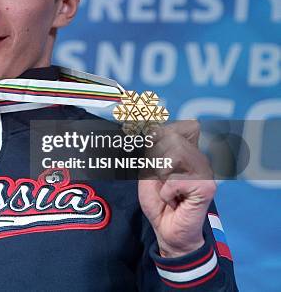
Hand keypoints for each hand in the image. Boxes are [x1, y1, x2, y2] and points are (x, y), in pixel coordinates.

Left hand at [138, 120, 215, 257]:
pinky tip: (175, 200)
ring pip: (174, 156)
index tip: (154, 146)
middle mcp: (201, 159)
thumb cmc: (159, 202)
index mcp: (189, 153)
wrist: (167, 231)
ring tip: (168, 190)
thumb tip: (154, 129)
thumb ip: (153, 151)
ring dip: (162, 178)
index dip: (166, 131)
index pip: (187, 125)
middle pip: (173, 137)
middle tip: (162, 180)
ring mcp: (206, 172)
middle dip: (158, 160)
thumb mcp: (149, 171)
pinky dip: (166, 192)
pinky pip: (174, 180)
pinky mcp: (207, 186)